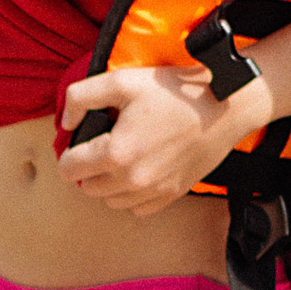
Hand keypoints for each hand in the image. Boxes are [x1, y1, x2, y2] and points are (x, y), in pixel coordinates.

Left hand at [58, 60, 266, 213]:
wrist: (224, 106)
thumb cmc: (175, 92)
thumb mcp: (121, 81)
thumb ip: (81, 97)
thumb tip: (66, 123)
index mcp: (115, 153)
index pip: (68, 169)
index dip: (69, 153)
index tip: (80, 141)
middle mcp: (132, 179)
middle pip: (88, 187)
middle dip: (88, 168)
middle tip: (101, 145)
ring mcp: (154, 191)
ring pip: (111, 201)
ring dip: (108, 183)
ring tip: (121, 157)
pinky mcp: (172, 194)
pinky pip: (137, 208)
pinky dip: (132, 194)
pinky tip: (140, 170)